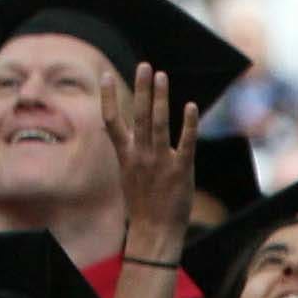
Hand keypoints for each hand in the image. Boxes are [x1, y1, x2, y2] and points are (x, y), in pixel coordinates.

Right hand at [104, 64, 200, 259]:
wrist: (155, 231)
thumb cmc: (141, 202)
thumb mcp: (126, 173)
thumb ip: (123, 148)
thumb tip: (111, 129)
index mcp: (125, 155)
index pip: (111, 120)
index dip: (108, 97)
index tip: (106, 75)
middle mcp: (140, 155)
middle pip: (138, 115)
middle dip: (141, 89)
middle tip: (144, 66)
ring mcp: (160, 162)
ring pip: (158, 124)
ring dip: (160, 98)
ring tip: (162, 76)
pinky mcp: (181, 170)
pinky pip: (185, 143)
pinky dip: (188, 124)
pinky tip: (190, 106)